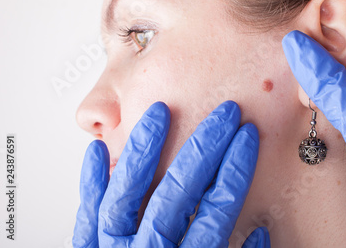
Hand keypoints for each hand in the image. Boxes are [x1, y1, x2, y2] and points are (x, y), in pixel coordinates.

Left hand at [72, 101, 269, 246]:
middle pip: (179, 191)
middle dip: (205, 147)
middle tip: (224, 114)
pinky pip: (87, 213)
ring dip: (145, 150)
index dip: (236, 168)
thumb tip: (258, 233)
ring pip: (127, 194)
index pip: (218, 208)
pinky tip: (99, 151)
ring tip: (159, 112)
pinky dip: (91, 181)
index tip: (248, 137)